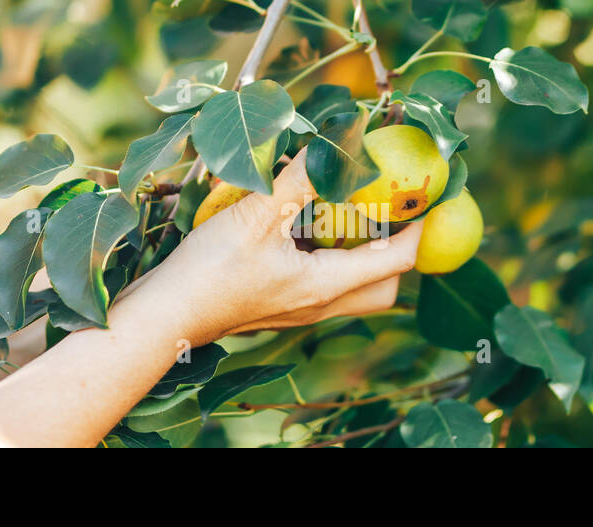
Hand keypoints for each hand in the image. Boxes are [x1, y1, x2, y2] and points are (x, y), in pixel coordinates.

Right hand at [128, 149, 422, 346]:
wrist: (165, 316)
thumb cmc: (208, 271)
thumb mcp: (256, 215)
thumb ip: (300, 178)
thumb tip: (336, 143)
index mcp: (325, 286)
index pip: (397, 260)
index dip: (419, 227)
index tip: (427, 195)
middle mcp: (320, 304)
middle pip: (384, 287)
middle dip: (397, 250)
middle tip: (390, 209)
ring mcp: (301, 309)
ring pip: (355, 288)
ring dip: (362, 253)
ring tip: (351, 211)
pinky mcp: (281, 305)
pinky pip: (325, 284)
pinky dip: (330, 256)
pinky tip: (305, 224)